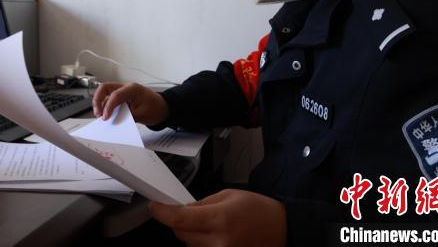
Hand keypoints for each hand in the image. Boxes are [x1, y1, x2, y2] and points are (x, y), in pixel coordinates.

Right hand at [91, 82, 168, 126]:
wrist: (164, 108)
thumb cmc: (155, 108)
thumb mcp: (142, 114)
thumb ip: (127, 116)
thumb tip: (114, 120)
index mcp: (132, 89)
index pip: (115, 95)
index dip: (108, 107)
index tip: (105, 118)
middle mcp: (126, 87)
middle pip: (105, 88)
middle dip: (98, 100)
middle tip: (97, 114)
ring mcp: (123, 91)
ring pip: (105, 93)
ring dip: (100, 103)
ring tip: (100, 116)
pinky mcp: (122, 97)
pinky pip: (110, 99)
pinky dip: (105, 106)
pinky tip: (105, 115)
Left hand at [149, 189, 285, 246]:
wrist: (282, 230)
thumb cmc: (258, 210)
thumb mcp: (228, 195)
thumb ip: (202, 204)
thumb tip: (181, 209)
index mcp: (220, 219)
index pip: (179, 219)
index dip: (162, 213)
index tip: (155, 206)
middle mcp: (219, 241)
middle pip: (180, 233)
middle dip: (179, 221)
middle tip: (190, 212)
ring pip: (189, 244)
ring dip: (192, 233)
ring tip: (212, 225)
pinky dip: (202, 242)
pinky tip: (217, 235)